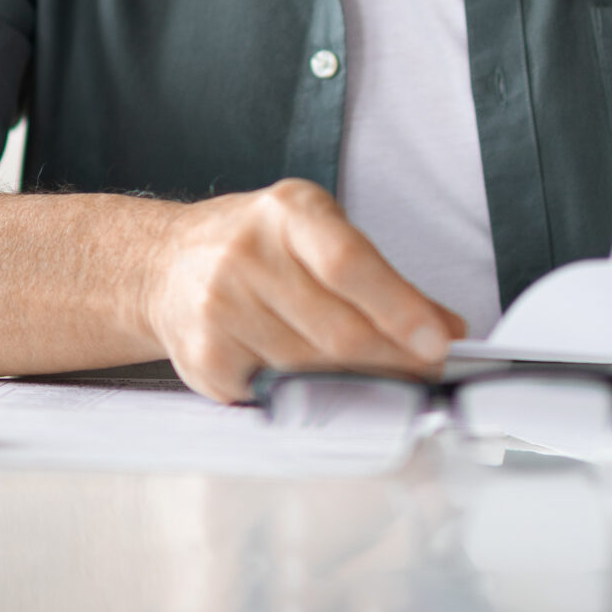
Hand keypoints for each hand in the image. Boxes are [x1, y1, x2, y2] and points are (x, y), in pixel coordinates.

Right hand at [139, 178, 464, 401]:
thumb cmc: (257, 249)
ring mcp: (220, 308)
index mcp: (287, 213)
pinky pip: (277, 393)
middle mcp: (247, 255)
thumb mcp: (317, 234)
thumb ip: (382, 279)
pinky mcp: (206, 356)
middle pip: (337, 330)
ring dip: (357, 386)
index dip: (399, 307)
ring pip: (312, 370)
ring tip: (380, 383)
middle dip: (394, 362)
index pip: (349, 263)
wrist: (164, 265)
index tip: (439, 341)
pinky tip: (313, 385)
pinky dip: (306, 398)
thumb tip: (447, 329)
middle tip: (428, 374)